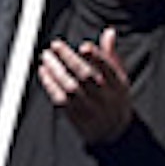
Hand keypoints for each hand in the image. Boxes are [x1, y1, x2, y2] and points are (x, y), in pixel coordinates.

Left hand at [37, 27, 132, 142]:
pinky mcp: (76, 116)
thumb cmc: (115, 99)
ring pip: (71, 88)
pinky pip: (61, 100)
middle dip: (70, 59)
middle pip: (86, 77)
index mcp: (118, 86)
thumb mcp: (120, 79)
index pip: (108, 70)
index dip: (97, 58)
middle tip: (56, 45)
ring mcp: (90, 109)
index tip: (84, 46)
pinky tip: (44, 73)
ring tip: (46, 57)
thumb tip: (109, 32)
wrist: (114, 133)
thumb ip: (111, 56)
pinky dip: (51, 85)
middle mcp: (105, 98)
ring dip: (56, 71)